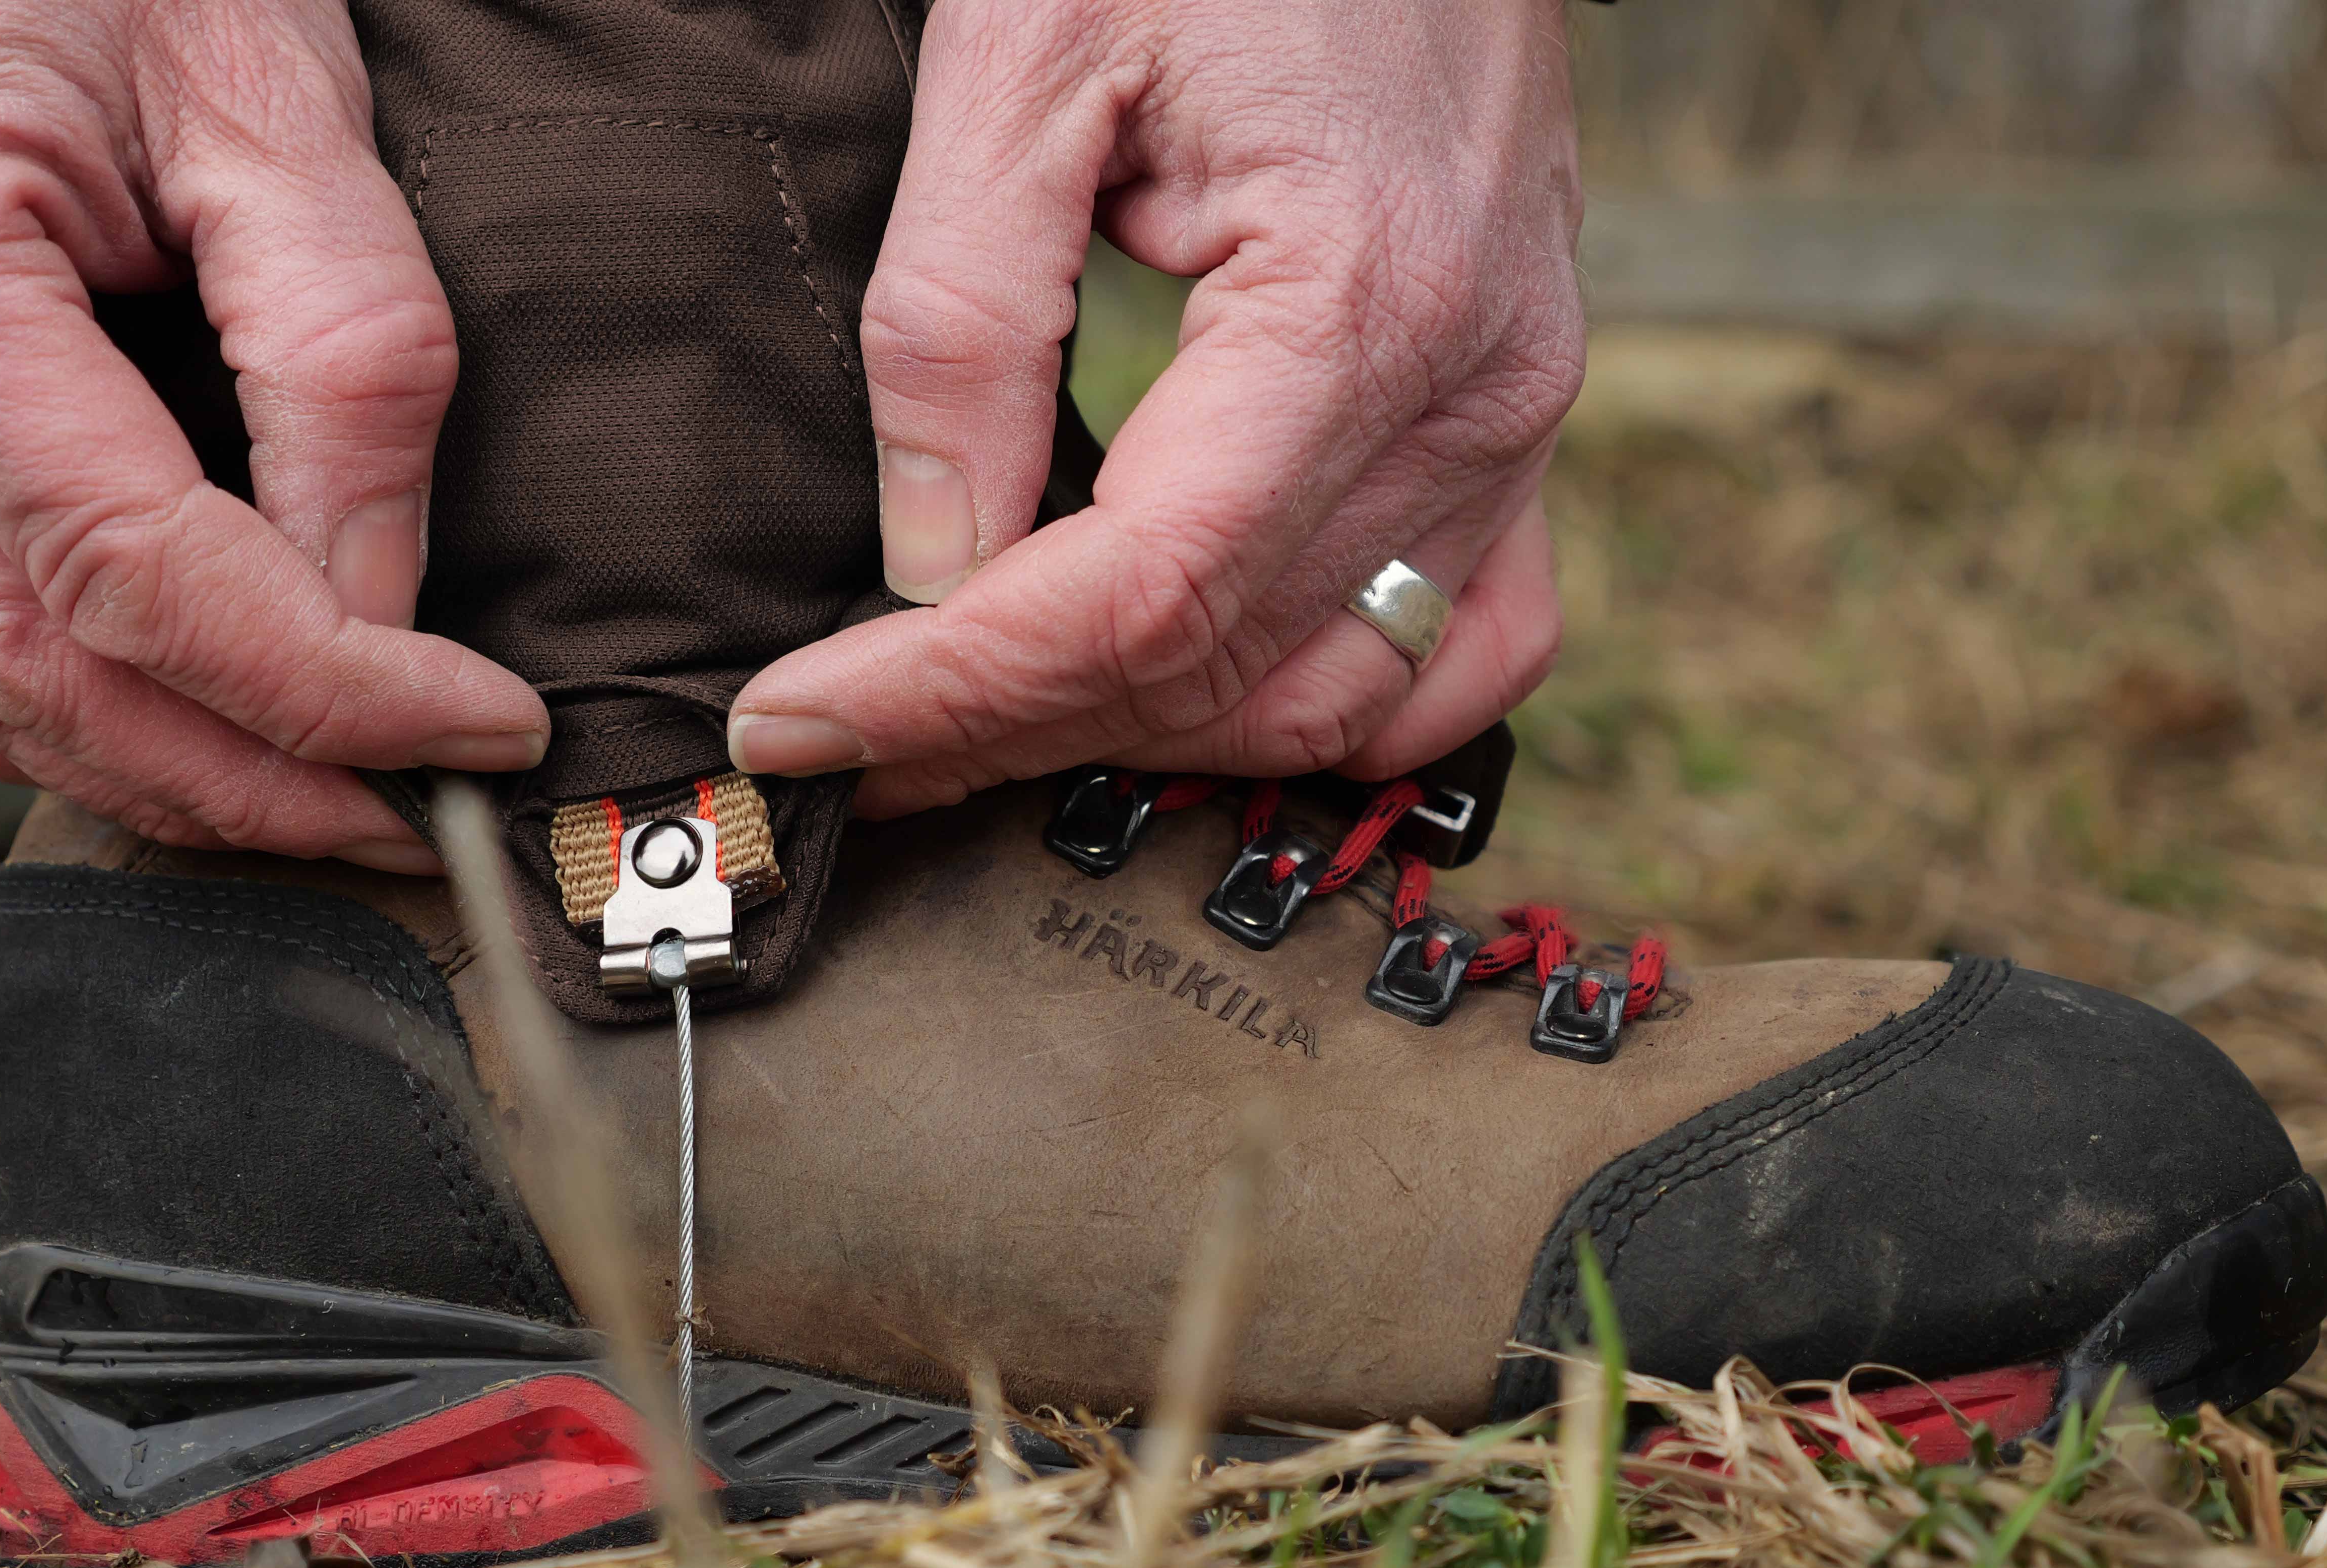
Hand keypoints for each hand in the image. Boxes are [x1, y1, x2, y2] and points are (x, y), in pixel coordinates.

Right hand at [0, 0, 548, 869]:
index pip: (132, 572)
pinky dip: (68, 701)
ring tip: (332, 803)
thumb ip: (346, 353)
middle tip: (416, 825)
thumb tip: (382, 599)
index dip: (323, 688)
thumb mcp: (270, 87)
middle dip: (246, 779)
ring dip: (158, 771)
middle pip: (37, 667)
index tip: (476, 731)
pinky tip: (193, 730)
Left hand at [726, 0, 1582, 815]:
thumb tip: (931, 558)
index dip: (958, 683)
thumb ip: (960, 318)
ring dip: (1148, 740)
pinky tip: (1199, 699)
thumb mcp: (1023, 52)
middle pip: (1219, 665)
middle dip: (1011, 727)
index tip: (808, 718)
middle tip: (852, 738)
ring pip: (1333, 697)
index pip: (1142, 589)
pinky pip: (1462, 647)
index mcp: (1361, 296)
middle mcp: (1472, 391)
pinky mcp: (1519, 419)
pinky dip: (1322, 707)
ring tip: (984, 728)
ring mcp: (1516, 419)